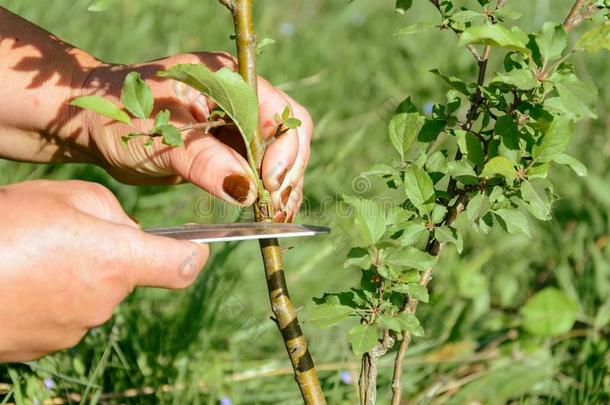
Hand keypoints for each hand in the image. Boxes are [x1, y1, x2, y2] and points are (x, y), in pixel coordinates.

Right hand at [0, 180, 207, 361]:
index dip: (193, 255)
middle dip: (109, 252)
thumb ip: (111, 212)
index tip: (195, 247)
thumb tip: (127, 232)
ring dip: (78, 274)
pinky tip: (20, 278)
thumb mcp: (64, 196)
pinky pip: (65, 314)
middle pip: (127, 273)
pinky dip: (53, 297)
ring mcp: (74, 329)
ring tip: (33, 254)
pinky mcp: (46, 347)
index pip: (181, 266)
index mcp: (119, 261)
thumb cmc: (6, 228)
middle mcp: (105, 301)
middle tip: (66, 232)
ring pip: (93, 293)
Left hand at [80, 52, 311, 221]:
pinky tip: (265, 214)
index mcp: (230, 80)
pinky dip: (266, 193)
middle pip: (289, 134)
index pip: (281, 113)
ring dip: (282, 187)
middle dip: (287, 172)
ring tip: (275, 217)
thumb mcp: (162, 139)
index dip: (283, 150)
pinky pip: (260, 170)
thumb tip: (247, 191)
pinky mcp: (230, 149)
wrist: (96, 126)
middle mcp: (241, 99)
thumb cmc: (121, 117)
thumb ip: (205, 161)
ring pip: (279, 156)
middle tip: (275, 208)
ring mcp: (237, 125)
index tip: (268, 184)